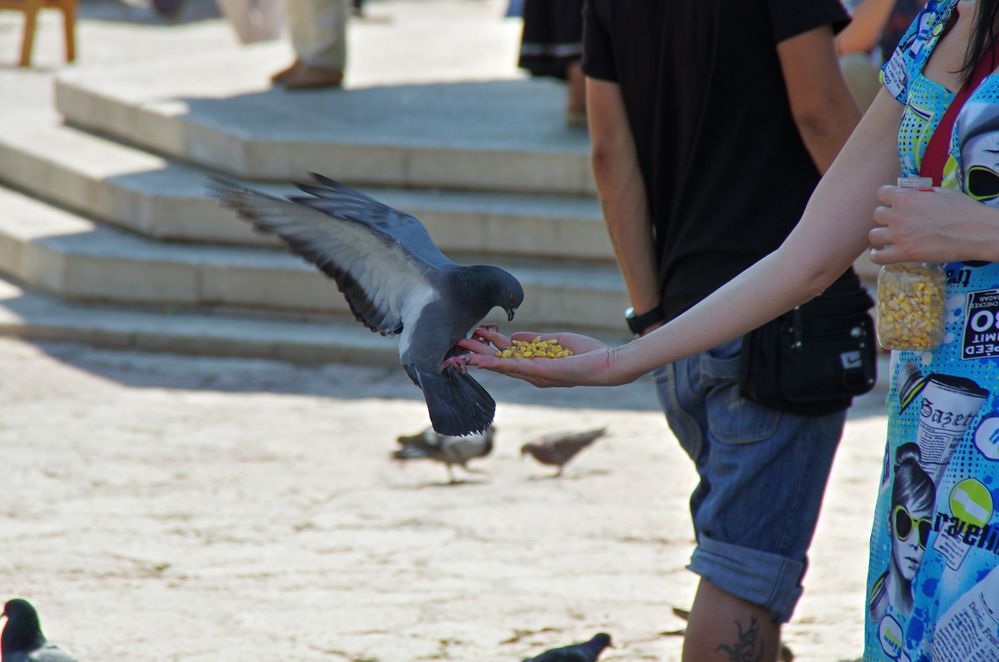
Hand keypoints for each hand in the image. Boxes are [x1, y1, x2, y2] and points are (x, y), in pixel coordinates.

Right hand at [455, 326, 616, 387]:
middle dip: (478, 353)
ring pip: (502, 366)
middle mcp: (532, 373)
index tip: (474, 335)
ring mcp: (535, 375)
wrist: (606, 364)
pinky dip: (498, 364)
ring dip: (482, 358)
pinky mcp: (542, 373)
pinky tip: (484, 361)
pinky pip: (516, 368)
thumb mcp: (556, 341)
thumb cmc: (586, 353)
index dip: (489, 346)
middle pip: (499, 362)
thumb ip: (535, 340)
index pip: (507, 355)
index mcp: (534, 365)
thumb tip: (515, 336)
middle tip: (458, 344)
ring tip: (464, 351)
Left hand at [869, 185, 997, 263]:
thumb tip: (914, 195)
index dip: (887, 198)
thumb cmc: (963, 210)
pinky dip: (877, 256)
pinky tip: (882, 255)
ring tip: (888, 239)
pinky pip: (878, 257)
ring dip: (880, 237)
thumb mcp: (940, 192)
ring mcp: (899, 235)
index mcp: (906, 197)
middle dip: (885, 218)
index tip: (892, 203)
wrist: (975, 231)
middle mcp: (898, 215)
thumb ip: (920, 194)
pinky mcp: (904, 253)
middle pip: (877, 215)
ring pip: (873, 236)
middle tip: (895, 223)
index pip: (881, 193)